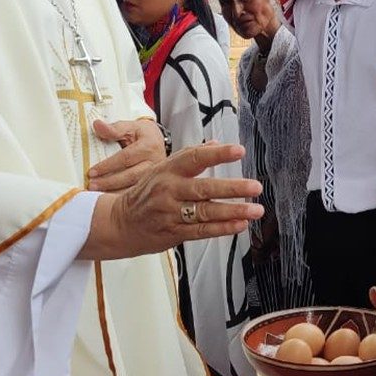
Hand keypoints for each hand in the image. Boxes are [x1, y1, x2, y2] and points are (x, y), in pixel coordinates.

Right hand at [80, 143, 264, 259]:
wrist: (119, 223)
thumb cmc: (146, 194)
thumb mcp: (161, 169)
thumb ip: (190, 156)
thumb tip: (216, 142)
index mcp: (168, 170)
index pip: (195, 158)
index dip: (218, 154)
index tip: (239, 151)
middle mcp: (169, 191)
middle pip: (204, 188)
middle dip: (232, 188)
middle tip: (255, 186)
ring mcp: (171, 213)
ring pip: (205, 212)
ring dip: (233, 211)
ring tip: (255, 210)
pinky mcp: (173, 233)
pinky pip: (201, 231)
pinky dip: (222, 229)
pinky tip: (239, 225)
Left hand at [86, 119, 165, 191]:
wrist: (158, 141)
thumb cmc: (142, 134)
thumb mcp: (130, 127)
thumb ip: (114, 128)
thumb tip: (97, 125)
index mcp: (148, 146)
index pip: (125, 158)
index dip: (108, 166)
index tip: (91, 172)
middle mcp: (155, 163)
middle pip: (130, 176)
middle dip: (109, 182)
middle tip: (91, 185)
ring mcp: (155, 176)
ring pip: (134, 188)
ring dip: (115, 192)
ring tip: (97, 194)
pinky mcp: (153, 185)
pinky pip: (137, 194)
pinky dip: (122, 198)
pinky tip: (110, 201)